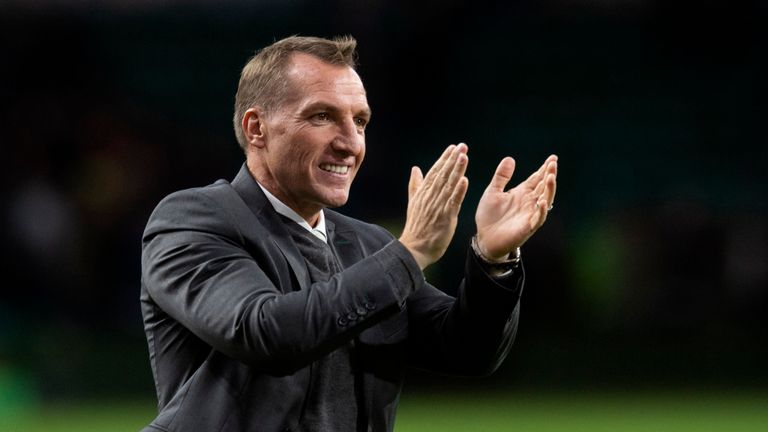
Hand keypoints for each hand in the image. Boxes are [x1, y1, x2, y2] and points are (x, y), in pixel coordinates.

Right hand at [399, 144, 469, 268]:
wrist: (414, 249)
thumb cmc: (416, 227)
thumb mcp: (413, 203)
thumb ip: (415, 185)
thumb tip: (415, 168)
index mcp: (423, 193)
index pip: (435, 172)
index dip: (444, 159)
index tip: (453, 147)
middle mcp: (430, 197)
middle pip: (443, 175)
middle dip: (453, 159)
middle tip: (462, 146)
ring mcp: (437, 206)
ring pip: (449, 185)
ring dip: (457, 170)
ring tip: (464, 156)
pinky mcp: (445, 217)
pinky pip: (453, 202)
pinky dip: (458, 191)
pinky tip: (464, 181)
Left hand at [474, 155, 557, 259]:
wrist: (484, 238)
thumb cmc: (489, 216)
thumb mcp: (492, 192)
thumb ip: (501, 177)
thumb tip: (510, 158)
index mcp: (522, 193)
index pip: (537, 178)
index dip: (544, 168)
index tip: (552, 157)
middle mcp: (529, 202)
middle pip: (544, 186)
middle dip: (549, 175)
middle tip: (553, 163)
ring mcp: (530, 214)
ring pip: (545, 200)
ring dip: (549, 189)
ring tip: (550, 177)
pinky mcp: (527, 228)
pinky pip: (538, 218)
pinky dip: (541, 210)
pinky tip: (541, 201)